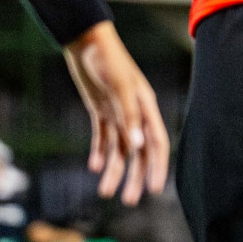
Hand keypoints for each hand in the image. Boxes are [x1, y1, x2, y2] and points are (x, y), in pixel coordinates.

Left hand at [63, 21, 169, 205]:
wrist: (85, 40)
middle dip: (135, 175)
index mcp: (145, 106)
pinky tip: (94, 167)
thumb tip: (137, 147)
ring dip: (115, 170)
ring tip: (105, 192)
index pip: (157, 142)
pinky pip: (103, 136)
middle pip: (139, 151)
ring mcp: (117, 111)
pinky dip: (100, 152)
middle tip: (128, 201)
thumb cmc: (106, 59)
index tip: (153, 190)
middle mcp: (134, 112)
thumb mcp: (118, 87)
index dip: (157, 166)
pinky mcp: (101, 109)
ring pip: (120, 147)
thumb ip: (129, 117)